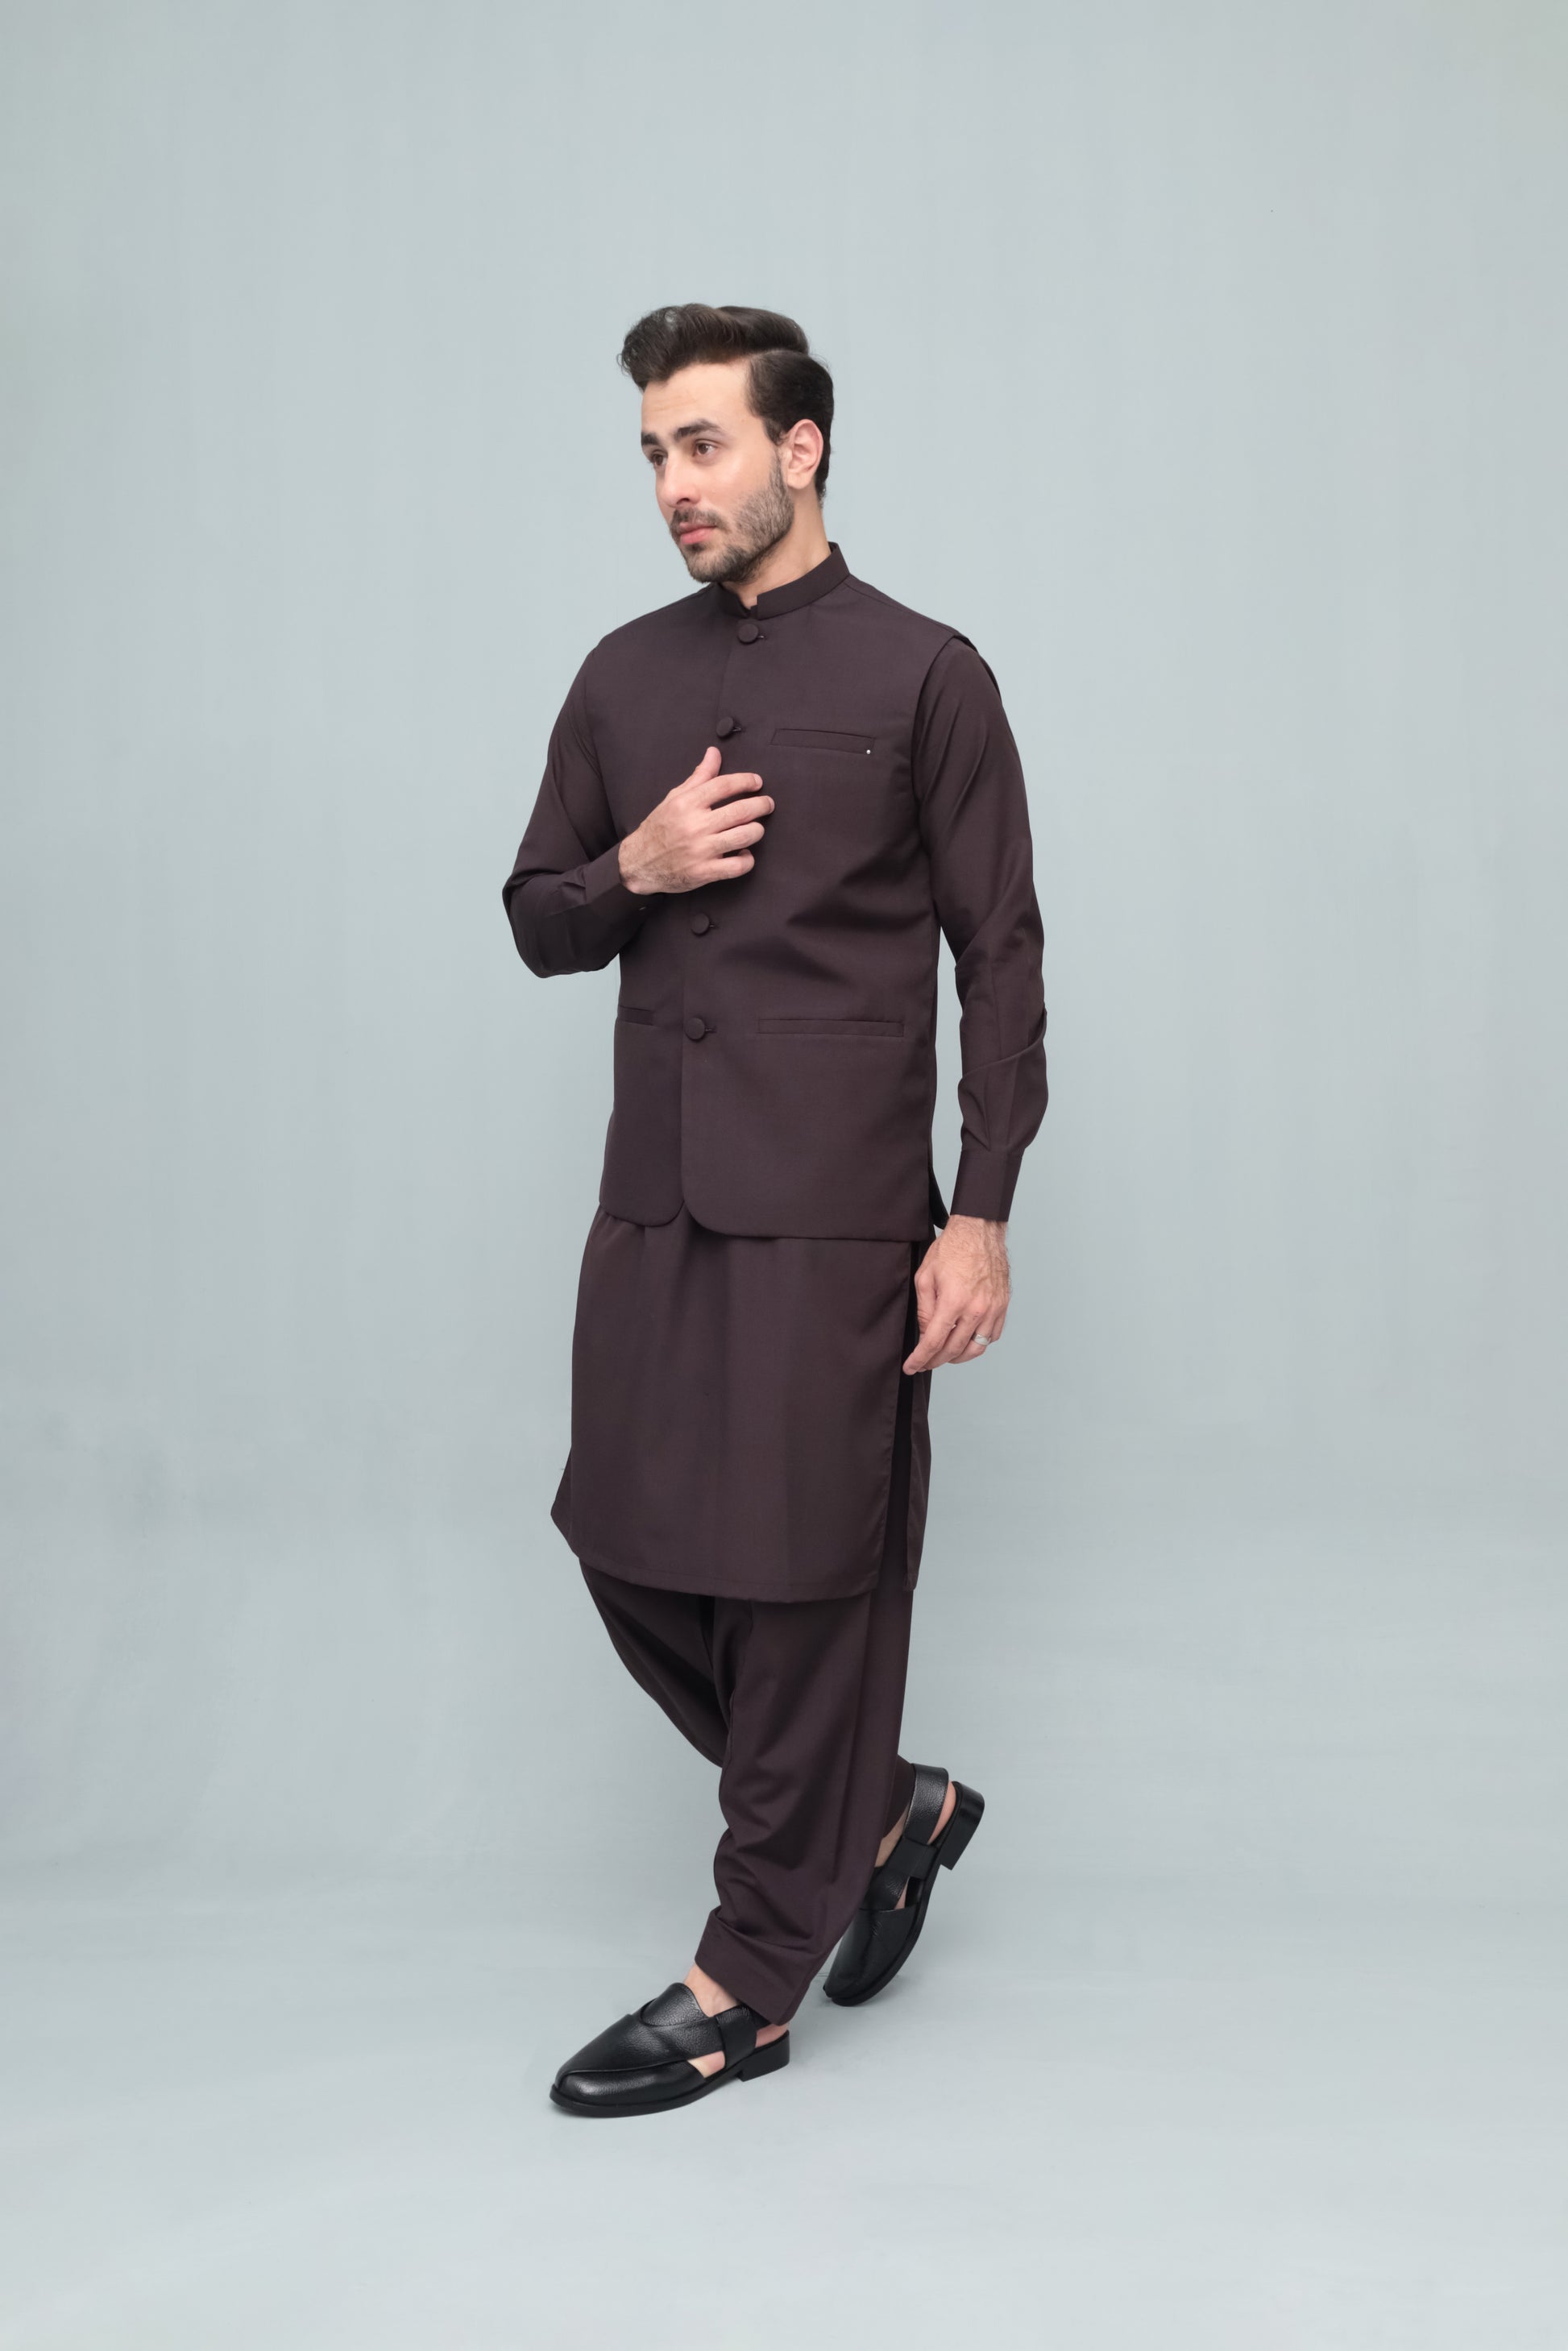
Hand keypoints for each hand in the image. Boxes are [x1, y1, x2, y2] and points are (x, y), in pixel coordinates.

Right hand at [617, 747, 773, 895]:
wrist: (639, 863)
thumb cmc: (659, 828)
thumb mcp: (675, 798)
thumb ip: (699, 777)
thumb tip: (714, 753)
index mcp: (687, 803)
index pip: (724, 785)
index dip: (746, 781)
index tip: (757, 782)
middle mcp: (695, 825)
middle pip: (740, 810)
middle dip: (761, 805)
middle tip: (767, 804)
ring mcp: (700, 850)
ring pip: (744, 836)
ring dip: (757, 830)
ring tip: (757, 828)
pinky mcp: (704, 872)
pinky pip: (737, 866)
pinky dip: (747, 860)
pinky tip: (745, 853)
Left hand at [903, 1215, 1009, 1372]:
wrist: (979, 1231)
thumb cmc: (952, 1249)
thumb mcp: (925, 1278)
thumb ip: (924, 1310)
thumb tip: (925, 1334)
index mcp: (954, 1301)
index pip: (934, 1342)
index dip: (920, 1359)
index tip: (911, 1367)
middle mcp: (976, 1309)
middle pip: (954, 1350)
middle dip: (936, 1361)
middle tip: (925, 1362)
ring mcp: (993, 1309)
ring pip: (977, 1348)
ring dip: (958, 1357)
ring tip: (945, 1356)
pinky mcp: (1002, 1306)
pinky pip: (992, 1336)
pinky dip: (978, 1344)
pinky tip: (966, 1341)